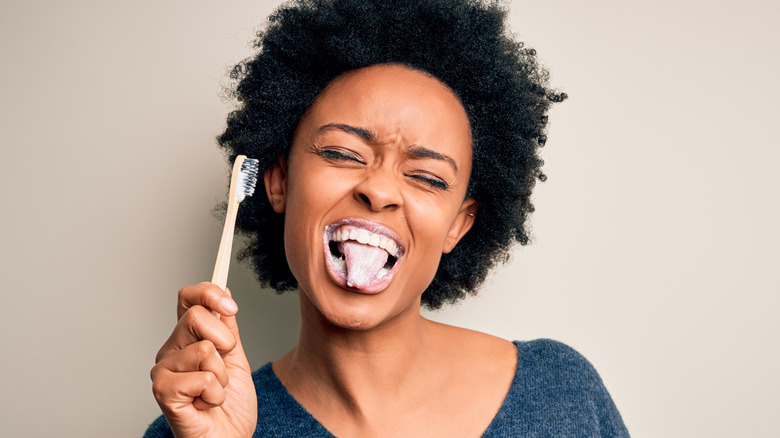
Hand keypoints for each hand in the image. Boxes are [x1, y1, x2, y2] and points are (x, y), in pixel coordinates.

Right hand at [151, 282, 256, 437]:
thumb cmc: (230, 407)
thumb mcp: (236, 359)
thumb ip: (228, 328)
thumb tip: (225, 292)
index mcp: (187, 339)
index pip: (188, 299)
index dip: (208, 293)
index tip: (230, 305)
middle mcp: (171, 350)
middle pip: (196, 316)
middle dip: (225, 341)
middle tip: (225, 365)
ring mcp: (163, 370)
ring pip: (204, 349)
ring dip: (222, 376)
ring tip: (213, 392)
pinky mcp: (162, 391)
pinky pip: (202, 377)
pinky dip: (215, 394)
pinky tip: (205, 405)